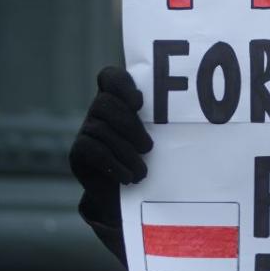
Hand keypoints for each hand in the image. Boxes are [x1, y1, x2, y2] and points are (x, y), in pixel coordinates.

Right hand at [70, 67, 152, 223]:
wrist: (127, 193)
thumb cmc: (154, 158)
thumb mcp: (163, 137)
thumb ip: (166, 123)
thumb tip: (191, 117)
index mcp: (121, 100)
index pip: (111, 77)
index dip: (121, 84)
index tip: (138, 103)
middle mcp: (99, 110)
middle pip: (105, 103)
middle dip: (129, 126)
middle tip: (148, 147)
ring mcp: (86, 129)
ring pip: (101, 129)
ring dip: (126, 152)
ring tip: (143, 171)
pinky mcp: (78, 151)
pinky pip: (94, 151)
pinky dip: (115, 165)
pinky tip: (128, 177)